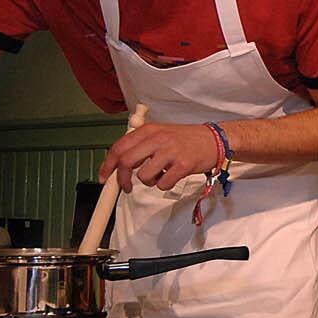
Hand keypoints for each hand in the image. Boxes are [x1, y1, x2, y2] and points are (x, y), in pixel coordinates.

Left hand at [100, 122, 220, 192]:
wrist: (214, 140)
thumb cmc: (185, 139)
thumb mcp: (160, 133)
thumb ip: (140, 145)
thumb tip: (118, 164)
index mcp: (148, 130)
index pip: (119, 147)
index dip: (107, 165)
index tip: (104, 177)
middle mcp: (157, 138)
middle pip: (126, 162)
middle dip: (122, 179)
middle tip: (126, 187)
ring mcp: (170, 152)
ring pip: (144, 176)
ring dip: (149, 181)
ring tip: (160, 175)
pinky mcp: (182, 165)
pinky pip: (163, 184)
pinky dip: (164, 185)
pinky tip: (172, 176)